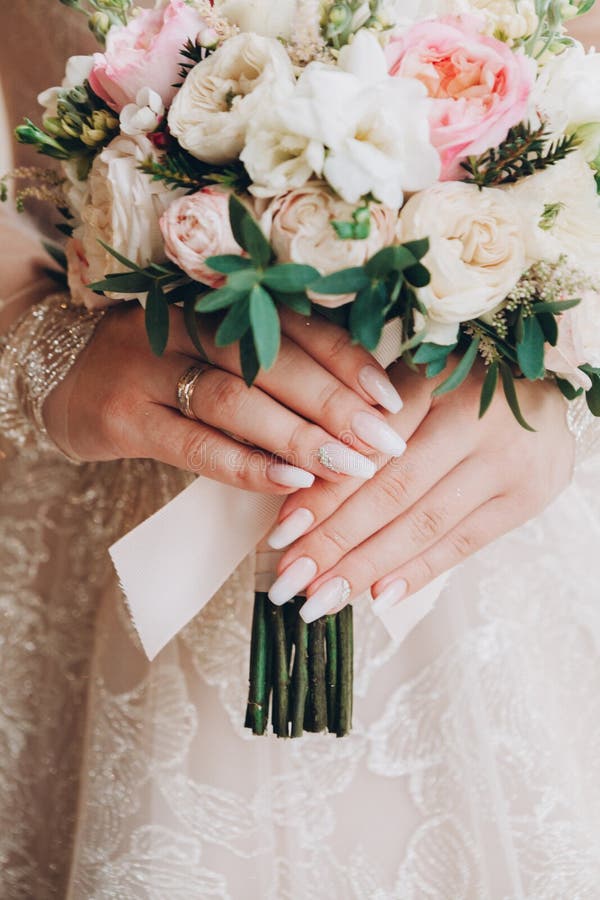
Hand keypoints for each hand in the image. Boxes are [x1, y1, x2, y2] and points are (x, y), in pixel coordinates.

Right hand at [44, 303, 405, 492]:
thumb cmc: (162, 369)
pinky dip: (246, 464)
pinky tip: (290, 482)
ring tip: (351, 467)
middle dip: (335, 404)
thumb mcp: (213, 352)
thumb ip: (271, 366)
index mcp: (217, 301)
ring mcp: (149, 367)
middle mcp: (184, 324)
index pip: (294, 325)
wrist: (64, 378)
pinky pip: (194, 444)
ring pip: (236, 400)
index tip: (393, 400)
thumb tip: (358, 407)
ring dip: (299, 436)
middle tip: (386, 443)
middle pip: (271, 360)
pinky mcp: (124, 417)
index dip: (348, 361)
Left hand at [266, 360, 574, 618]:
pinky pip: (464, 543)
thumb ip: (366, 424)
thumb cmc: (460, 387)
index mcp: (434, 380)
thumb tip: (301, 492)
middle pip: (392, 492)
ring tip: (321, 599)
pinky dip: (418, 571)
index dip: (323, 494)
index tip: (281, 535)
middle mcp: (473, 420)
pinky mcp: (525, 499)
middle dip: (335, 542)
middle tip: (290, 581)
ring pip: (424, 524)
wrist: (547, 394)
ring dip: (367, 567)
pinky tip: (377, 596)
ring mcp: (504, 463)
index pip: (368, 449)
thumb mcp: (414, 383)